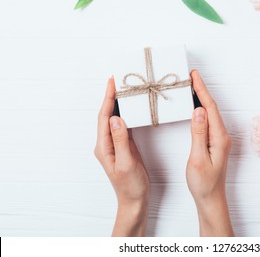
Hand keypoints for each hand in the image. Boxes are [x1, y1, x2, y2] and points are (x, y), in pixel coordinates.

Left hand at [94, 77, 149, 236]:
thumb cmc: (130, 185)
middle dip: (111, 97)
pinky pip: (124, 125)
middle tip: (119, 80)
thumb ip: (120, 140)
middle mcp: (107, 143)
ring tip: (125, 89)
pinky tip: (131, 107)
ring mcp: (115, 144)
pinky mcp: (124, 146)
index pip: (104, 117)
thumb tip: (116, 118)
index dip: (108, 99)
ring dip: (119, 104)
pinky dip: (127, 114)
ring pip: (115, 119)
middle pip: (107, 115)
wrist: (134, 199)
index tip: (112, 83)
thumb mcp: (126, 163)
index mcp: (104, 146)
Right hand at [187, 70, 233, 236]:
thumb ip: (198, 134)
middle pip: (211, 107)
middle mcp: (222, 136)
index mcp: (219, 138)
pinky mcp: (215, 143)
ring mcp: (219, 139)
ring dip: (201, 98)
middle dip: (201, 90)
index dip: (202, 90)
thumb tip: (198, 111)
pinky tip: (195, 107)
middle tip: (190, 76)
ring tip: (190, 86)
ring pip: (210, 113)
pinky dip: (201, 110)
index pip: (210, 108)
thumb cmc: (203, 183)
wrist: (211, 198)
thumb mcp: (198, 158)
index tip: (194, 76)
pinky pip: (208, 121)